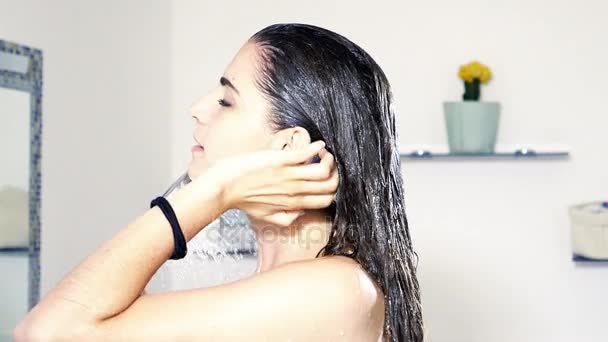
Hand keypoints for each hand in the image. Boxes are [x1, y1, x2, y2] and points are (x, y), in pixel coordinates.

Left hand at [206, 140, 338, 226]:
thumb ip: (286, 218)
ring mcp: (288, 175)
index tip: (327, 179)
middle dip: (335, 173)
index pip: (327, 200)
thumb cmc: (242, 200)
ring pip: (324, 170)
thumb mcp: (266, 216)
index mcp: (293, 203)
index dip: (332, 189)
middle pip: (330, 185)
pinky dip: (317, 147)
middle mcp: (295, 190)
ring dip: (329, 159)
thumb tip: (301, 212)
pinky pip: (307, 154)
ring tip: (322, 153)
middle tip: (327, 163)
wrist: (223, 187)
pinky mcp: (280, 161)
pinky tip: (318, 144)